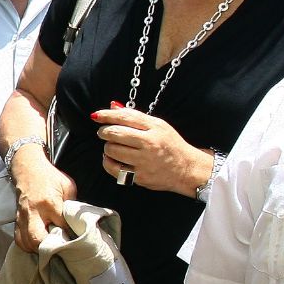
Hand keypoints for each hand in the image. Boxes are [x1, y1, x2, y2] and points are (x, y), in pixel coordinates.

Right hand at [11, 145, 77, 253]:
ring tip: (49, 249)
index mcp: (49, 202)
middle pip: (38, 238)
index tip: (77, 241)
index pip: (61, 225)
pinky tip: (37, 245)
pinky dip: (28, 246)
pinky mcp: (16, 220)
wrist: (27, 168)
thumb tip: (77, 222)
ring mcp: (22, 216)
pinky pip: (19, 239)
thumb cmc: (49, 177)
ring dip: (38, 249)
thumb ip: (71, 204)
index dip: (70, 235)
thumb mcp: (67, 186)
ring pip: (27, 242)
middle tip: (60, 250)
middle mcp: (33, 211)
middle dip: (50, 248)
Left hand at [92, 107, 212, 195]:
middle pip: (115, 133)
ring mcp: (144, 161)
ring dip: (107, 147)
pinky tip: (111, 158)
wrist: (186, 169)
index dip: (107, 115)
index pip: (125, 117)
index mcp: (155, 128)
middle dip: (104, 131)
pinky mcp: (139, 177)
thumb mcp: (158, 125)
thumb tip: (112, 106)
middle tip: (104, 132)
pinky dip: (107, 162)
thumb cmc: (170, 145)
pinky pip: (113, 168)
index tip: (96, 115)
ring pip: (112, 150)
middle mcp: (149, 144)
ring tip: (113, 146)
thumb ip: (135, 116)